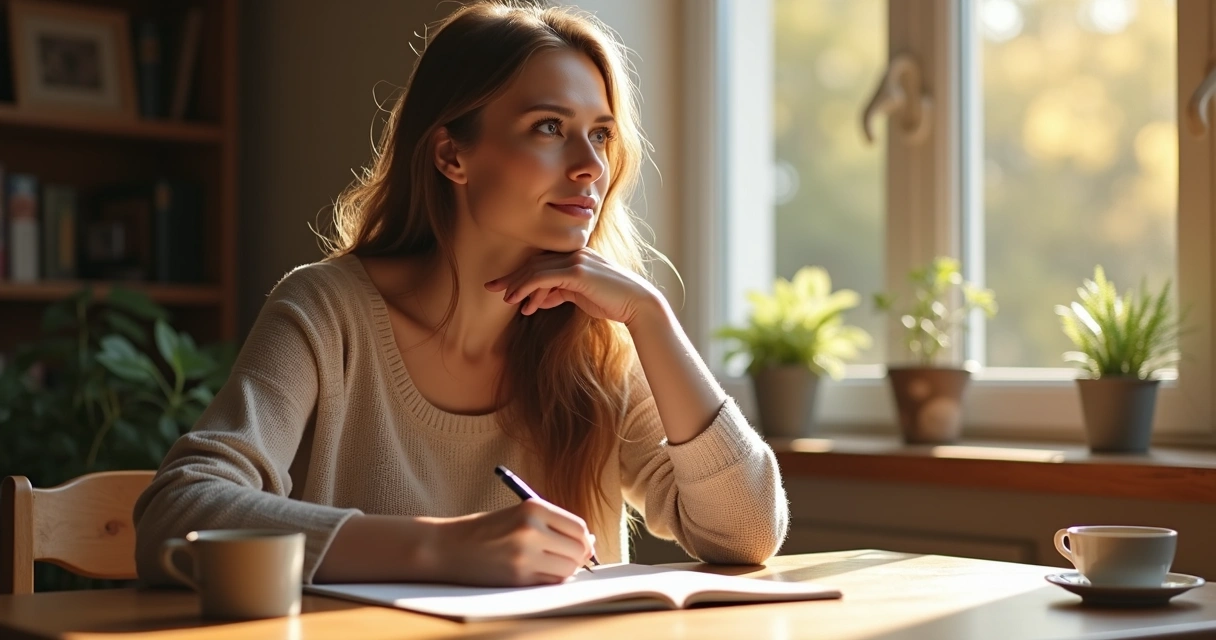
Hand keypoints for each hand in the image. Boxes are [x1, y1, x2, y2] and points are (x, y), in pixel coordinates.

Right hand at [433, 499, 595, 586]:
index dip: (585, 540)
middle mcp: (532, 529)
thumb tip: (589, 542)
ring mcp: (525, 555)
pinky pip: (550, 583)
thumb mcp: (519, 515)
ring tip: (549, 565)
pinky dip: (550, 580)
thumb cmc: (484, 530)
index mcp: (533, 507)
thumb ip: (552, 525)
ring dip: (565, 571)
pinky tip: (537, 573)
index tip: (583, 545)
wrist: (447, 547)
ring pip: (567, 569)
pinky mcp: (517, 577)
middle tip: (568, 559)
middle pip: (578, 550)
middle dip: (578, 557)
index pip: (578, 527)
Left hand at [485, 248, 660, 325]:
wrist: (636, 303)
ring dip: (517, 285)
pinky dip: (529, 288)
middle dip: (511, 276)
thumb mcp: (580, 296)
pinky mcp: (577, 271)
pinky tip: (520, 301)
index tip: (502, 286)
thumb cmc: (610, 300)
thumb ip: (559, 293)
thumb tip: (536, 301)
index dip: (519, 274)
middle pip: (533, 262)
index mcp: (574, 255)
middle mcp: (573, 252)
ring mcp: (575, 260)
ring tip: (505, 298)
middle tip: (490, 287)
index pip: (540, 261)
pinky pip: (544, 278)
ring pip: (536, 270)